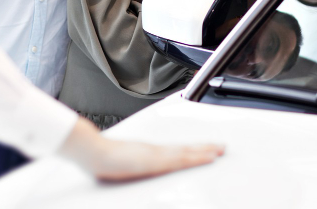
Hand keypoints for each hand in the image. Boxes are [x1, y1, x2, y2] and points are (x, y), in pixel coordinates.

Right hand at [58, 117, 223, 181]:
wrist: (93, 152)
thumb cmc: (102, 159)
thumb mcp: (122, 165)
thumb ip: (132, 166)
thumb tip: (135, 169)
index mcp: (149, 153)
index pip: (177, 151)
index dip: (193, 150)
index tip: (207, 149)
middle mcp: (156, 152)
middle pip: (186, 150)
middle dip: (205, 149)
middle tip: (222, 147)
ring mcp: (156, 156)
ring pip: (187, 153)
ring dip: (205, 152)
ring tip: (220, 151)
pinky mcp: (155, 161)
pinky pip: (181, 160)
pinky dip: (196, 158)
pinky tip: (207, 158)